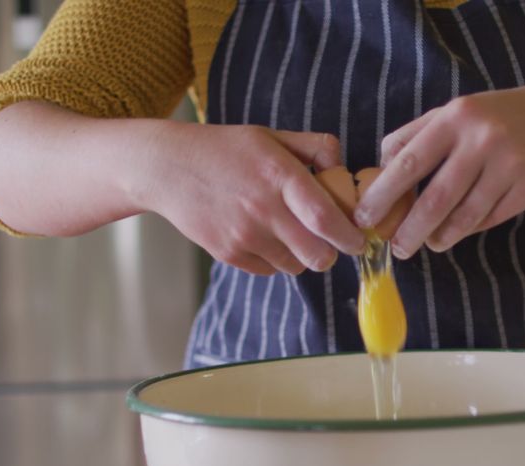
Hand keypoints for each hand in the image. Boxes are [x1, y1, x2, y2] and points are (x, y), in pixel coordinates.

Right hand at [134, 124, 365, 274]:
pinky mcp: (228, 253)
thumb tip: (344, 169)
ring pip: (295, 266)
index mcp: (280, 174)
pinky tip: (265, 237)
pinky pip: (269, 270)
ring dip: (302, 257)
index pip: (326, 219)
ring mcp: (244, 234)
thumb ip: (314, 147)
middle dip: (331, 254)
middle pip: (317, 254)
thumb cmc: (225, 149)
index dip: (350, 237)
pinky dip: (276, 260)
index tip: (358, 240)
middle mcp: (263, 208)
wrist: (166, 167)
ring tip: (292, 235)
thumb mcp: (271, 136)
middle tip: (330, 244)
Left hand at [353, 81, 524, 258]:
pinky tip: (459, 229)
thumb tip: (379, 173)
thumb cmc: (495, 116)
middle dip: (410, 230)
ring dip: (441, 236)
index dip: (383, 195)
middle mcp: (482, 141)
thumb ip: (415, 137)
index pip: (408, 162)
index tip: (365, 218)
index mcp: (455, 118)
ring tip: (430, 242)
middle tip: (397, 248)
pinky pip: (489, 219)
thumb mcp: (455, 112)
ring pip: (464, 216)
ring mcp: (509, 166)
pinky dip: (469, 229)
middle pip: (435, 199)